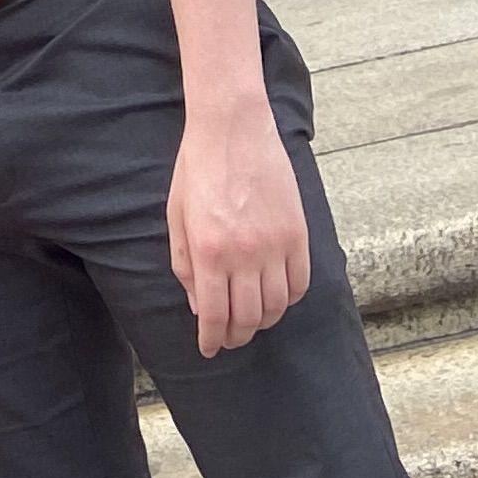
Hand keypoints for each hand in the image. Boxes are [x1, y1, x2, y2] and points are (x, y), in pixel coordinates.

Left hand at [165, 89, 311, 354]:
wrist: (234, 128)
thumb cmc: (198, 169)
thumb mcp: (177, 216)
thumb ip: (186, 264)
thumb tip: (198, 305)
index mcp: (210, 251)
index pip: (214, 314)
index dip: (211, 338)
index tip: (210, 348)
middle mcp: (245, 254)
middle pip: (248, 318)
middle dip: (236, 335)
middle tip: (229, 339)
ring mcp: (275, 245)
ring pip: (276, 307)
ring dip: (263, 321)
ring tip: (252, 321)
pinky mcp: (298, 234)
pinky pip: (300, 283)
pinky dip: (289, 299)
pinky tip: (276, 298)